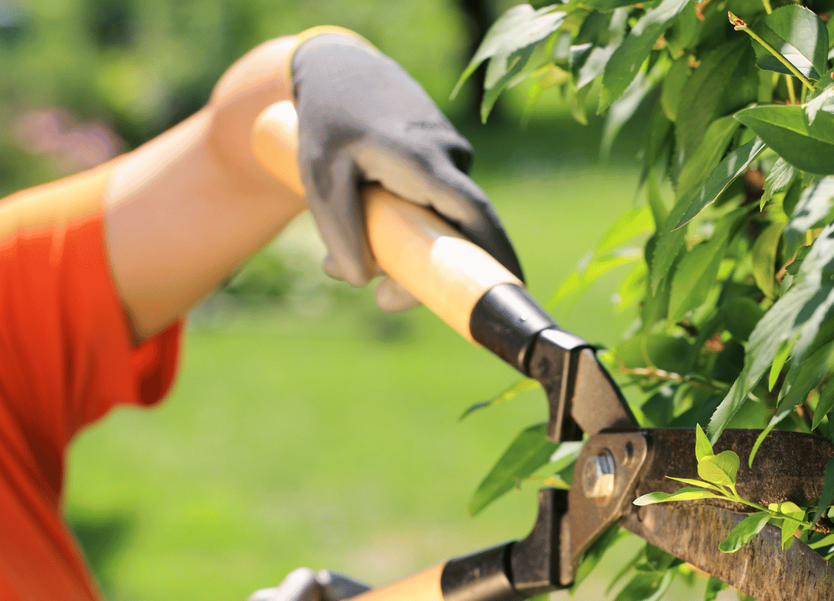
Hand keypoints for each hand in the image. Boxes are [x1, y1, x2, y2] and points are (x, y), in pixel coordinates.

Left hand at [289, 29, 522, 310]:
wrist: (339, 67)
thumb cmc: (329, 121)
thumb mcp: (319, 177)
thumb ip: (339, 231)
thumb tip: (360, 281)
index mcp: (426, 160)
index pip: (475, 214)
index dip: (497, 254)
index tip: (514, 288)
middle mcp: (448, 157)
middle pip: (458, 231)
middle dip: (431, 273)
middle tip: (383, 300)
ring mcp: (449, 157)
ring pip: (439, 220)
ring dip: (404, 248)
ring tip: (347, 258)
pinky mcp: (440, 161)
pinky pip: (433, 204)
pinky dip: (404, 225)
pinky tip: (364, 222)